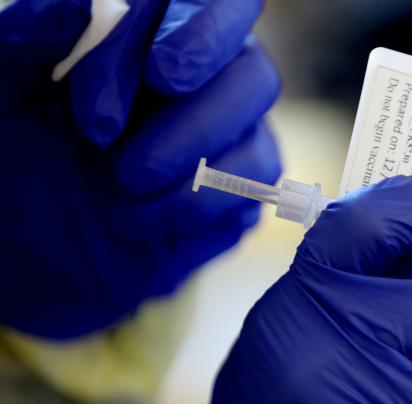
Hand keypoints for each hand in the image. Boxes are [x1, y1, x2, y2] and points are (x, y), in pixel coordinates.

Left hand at [0, 0, 279, 338]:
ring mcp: (234, 143)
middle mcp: (210, 81)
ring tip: (124, 181)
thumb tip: (74, 4)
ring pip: (257, 141)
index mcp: (161, 33)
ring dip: (193, 163)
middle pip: (254, 74)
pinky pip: (248, 198)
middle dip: (197, 113)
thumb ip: (27, 41)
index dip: (205, 33)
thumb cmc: (21, 153)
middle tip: (131, 146)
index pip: (220, 7)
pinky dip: (190, 207)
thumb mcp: (5, 93)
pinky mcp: (240, 200)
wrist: (32, 243)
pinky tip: (134, 217)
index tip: (162, 73)